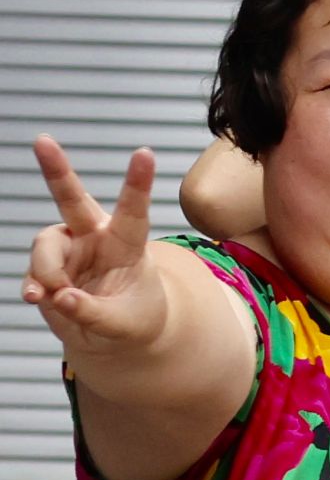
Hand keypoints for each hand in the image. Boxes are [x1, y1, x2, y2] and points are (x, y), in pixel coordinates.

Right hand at [24, 138, 166, 357]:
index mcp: (128, 244)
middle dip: (57, 170)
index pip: (134, 211)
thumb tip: (60, 297)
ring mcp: (68, 251)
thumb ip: (93, 312)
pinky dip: (34, 286)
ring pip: (45, 243)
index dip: (138, 182)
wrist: (115, 338)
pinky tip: (38, 299)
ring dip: (48, 271)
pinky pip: (32, 271)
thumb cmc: (135, 322)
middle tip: (42, 141)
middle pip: (73, 200)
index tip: (145, 152)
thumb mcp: (125, 324)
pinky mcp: (47, 268)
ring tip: (60, 296)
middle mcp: (95, 238)